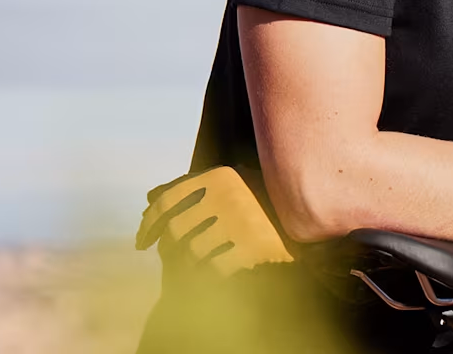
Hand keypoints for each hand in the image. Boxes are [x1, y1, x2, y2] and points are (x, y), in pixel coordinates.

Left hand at [135, 166, 294, 275]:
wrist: (311, 221)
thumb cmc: (263, 202)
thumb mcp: (232, 184)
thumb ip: (193, 186)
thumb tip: (149, 195)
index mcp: (220, 176)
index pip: (167, 200)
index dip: (149, 223)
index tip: (141, 241)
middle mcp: (227, 195)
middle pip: (176, 229)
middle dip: (167, 247)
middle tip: (167, 258)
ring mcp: (240, 222)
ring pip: (192, 251)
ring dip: (186, 263)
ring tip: (191, 266)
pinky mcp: (252, 248)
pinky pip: (214, 268)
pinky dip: (208, 274)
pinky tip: (210, 275)